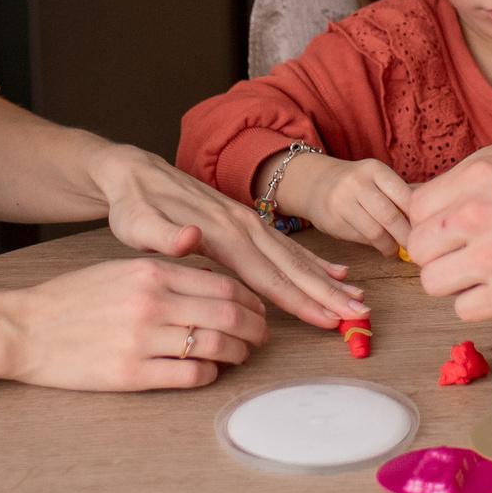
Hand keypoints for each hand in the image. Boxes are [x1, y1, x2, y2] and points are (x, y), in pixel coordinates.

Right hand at [0, 253, 269, 390]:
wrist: (23, 329)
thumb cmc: (72, 300)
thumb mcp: (120, 270)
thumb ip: (167, 274)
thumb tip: (214, 282)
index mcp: (150, 272)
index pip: (223, 284)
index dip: (251, 300)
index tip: (258, 310)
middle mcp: (151, 302)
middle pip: (229, 314)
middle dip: (255, 327)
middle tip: (261, 336)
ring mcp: (141, 339)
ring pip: (216, 345)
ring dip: (238, 353)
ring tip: (241, 355)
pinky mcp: (130, 374)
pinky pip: (190, 375)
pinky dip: (210, 374)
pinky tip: (210, 371)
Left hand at [87, 142, 364, 330]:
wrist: (135, 173)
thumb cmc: (133, 205)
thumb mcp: (137, 223)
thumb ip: (163, 235)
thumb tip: (190, 239)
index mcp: (222, 234)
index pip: (267, 275)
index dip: (299, 300)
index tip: (328, 318)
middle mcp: (244, 227)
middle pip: (292, 268)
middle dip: (327, 294)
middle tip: (358, 316)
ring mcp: (249, 223)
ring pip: (296, 258)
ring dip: (328, 280)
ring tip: (357, 299)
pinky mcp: (247, 223)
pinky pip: (289, 247)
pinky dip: (315, 262)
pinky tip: (335, 272)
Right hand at [274, 152, 413, 255]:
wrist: (315, 184)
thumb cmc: (357, 184)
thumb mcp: (377, 179)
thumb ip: (400, 194)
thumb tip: (431, 218)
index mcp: (375, 169)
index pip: (404, 195)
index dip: (418, 217)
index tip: (426, 229)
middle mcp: (357, 183)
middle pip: (391, 216)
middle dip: (406, 236)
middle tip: (416, 247)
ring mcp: (342, 202)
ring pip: (375, 231)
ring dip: (390, 246)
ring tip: (396, 250)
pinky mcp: (332, 221)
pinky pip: (360, 238)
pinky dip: (375, 246)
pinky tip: (381, 247)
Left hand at [405, 147, 491, 320]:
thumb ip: (474, 187)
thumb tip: (434, 212)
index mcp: (481, 176)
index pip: (416, 207)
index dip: (430, 224)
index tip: (448, 234)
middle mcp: (478, 212)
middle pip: (417, 247)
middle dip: (439, 256)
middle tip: (466, 258)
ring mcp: (491, 256)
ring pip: (432, 282)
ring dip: (454, 283)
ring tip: (483, 277)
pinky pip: (462, 310)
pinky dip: (479, 306)